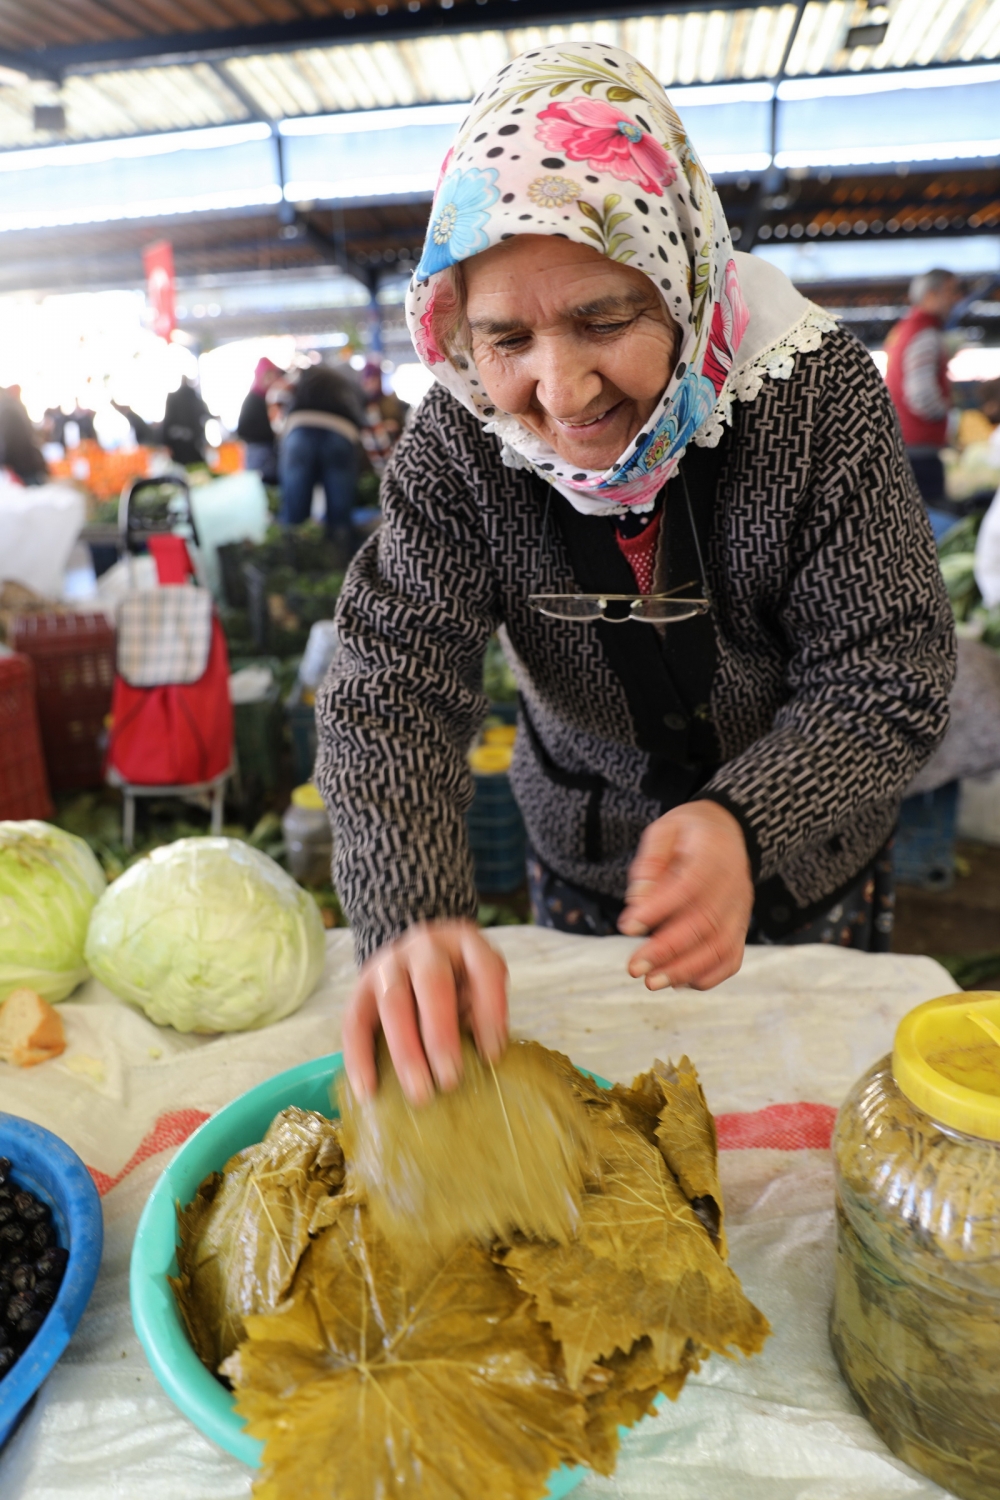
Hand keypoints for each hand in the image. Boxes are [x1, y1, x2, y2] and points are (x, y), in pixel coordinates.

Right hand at [343, 919, 508, 1105]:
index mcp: (465, 942)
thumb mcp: (479, 985)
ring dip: (406, 1051)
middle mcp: (425, 948)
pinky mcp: (362, 988)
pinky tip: (368, 1090)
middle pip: (432, 983)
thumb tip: (483, 1057)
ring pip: (392, 1003)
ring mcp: (389, 964)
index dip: (490, 1011)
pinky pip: (355, 1022)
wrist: (416, 957)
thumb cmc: (458, 981)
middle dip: (441, 1035)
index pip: (484, 969)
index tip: (492, 1055)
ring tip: (418, 1093)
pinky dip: (360, 1058)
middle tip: (449, 1079)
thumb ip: (482, 1011)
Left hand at [618, 800, 752, 991]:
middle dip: (667, 951)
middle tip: (634, 968)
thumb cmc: (689, 834)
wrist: (729, 832)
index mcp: (714, 854)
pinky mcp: (740, 927)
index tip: (627, 927)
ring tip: (652, 981)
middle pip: (705, 924)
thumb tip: (637, 901)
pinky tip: (678, 981)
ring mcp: (740, 910)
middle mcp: (733, 885)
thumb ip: (650, 862)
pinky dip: (707, 976)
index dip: (658, 910)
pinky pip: (731, 959)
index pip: (689, 886)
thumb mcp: (665, 830)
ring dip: (685, 970)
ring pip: (720, 947)